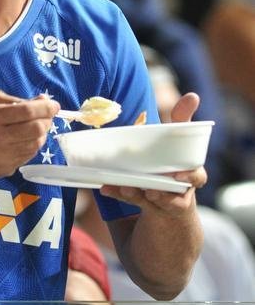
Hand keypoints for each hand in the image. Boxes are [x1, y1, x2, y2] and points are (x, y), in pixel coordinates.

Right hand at [0, 91, 60, 179]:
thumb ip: (13, 101)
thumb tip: (43, 101)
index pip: (25, 111)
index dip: (45, 108)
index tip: (54, 105)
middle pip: (35, 129)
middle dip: (47, 121)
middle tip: (47, 116)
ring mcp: (1, 156)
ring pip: (35, 144)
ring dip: (41, 134)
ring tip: (35, 127)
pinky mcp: (5, 169)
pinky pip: (28, 156)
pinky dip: (32, 145)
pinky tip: (25, 140)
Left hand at [100, 92, 206, 214]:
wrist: (166, 206)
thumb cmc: (171, 165)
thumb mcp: (176, 143)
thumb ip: (182, 120)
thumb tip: (193, 95)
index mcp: (190, 175)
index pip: (197, 177)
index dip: (190, 176)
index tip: (179, 175)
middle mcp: (179, 192)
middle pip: (173, 195)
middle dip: (162, 192)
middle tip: (151, 190)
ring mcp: (162, 203)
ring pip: (153, 201)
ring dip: (138, 194)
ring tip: (127, 188)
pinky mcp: (145, 209)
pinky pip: (133, 203)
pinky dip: (120, 195)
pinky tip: (107, 188)